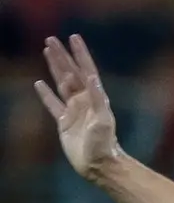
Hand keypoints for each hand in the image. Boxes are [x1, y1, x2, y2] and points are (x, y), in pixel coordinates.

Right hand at [35, 34, 120, 180]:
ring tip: (46, 51)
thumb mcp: (103, 118)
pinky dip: (45, 94)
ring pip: (60, 83)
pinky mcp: (64, 123)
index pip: (85, 70)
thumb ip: (97, 97)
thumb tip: (90, 76)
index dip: (80, 54)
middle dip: (61, 56)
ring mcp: (73, 111)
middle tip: (51, 39)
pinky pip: (52, 104)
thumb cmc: (104, 143)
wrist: (98, 165)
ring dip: (54, 67)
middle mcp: (83, 101)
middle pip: (69, 72)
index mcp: (94, 97)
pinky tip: (39, 83)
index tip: (73, 37)